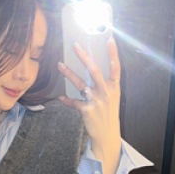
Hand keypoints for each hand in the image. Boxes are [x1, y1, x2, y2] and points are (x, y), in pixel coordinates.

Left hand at [58, 37, 121, 173]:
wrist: (107, 134)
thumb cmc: (109, 114)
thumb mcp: (112, 98)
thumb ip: (104, 85)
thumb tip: (91, 72)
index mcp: (114, 88)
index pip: (115, 68)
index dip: (113, 53)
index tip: (109, 39)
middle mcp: (106, 92)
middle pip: (94, 71)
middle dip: (84, 57)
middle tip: (75, 45)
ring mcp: (96, 101)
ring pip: (80, 84)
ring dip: (68, 73)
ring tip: (59, 64)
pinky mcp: (86, 110)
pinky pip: (73, 102)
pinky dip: (67, 100)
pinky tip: (61, 97)